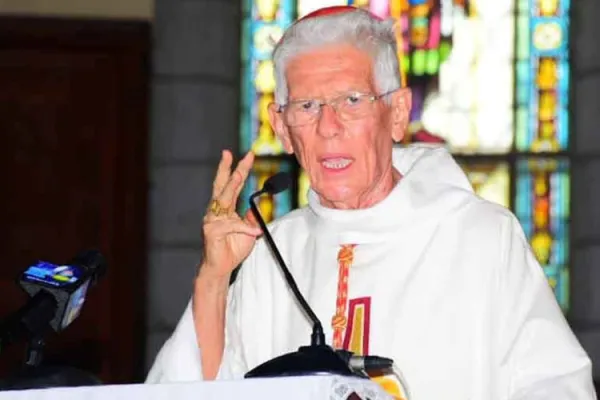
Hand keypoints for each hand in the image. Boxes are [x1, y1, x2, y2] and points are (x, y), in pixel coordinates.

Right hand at [199, 150, 261, 281]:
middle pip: (222, 185)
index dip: (239, 169)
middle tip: (232, 153)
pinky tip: (253, 232)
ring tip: (240, 173)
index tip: (248, 155)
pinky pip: (231, 225)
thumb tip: (255, 207)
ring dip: (233, 185)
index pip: (232, 185)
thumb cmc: (232, 249)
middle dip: (228, 168)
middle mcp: (215, 211)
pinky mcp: (212, 231)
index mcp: (224, 209)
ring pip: (224, 200)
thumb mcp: (248, 231)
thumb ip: (250, 218)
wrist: (221, 268)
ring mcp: (211, 220)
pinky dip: (244, 228)